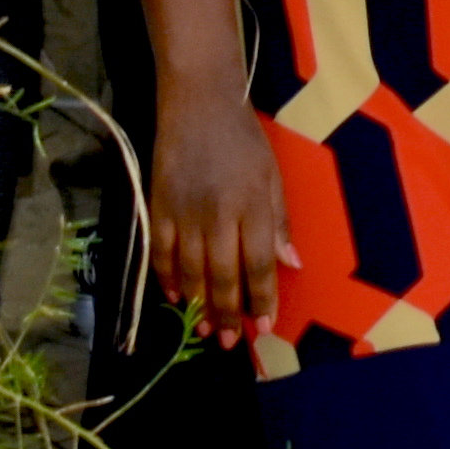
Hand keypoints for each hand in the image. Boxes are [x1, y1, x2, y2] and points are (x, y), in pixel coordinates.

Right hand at [148, 86, 295, 340]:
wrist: (197, 104)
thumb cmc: (243, 139)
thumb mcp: (272, 175)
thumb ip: (278, 221)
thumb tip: (291, 264)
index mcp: (252, 205)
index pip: (258, 264)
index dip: (262, 299)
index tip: (266, 327)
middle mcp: (217, 214)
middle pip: (222, 276)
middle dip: (229, 314)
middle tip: (233, 343)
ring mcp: (184, 213)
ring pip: (190, 272)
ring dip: (199, 306)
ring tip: (208, 331)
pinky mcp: (158, 208)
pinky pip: (161, 254)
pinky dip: (168, 279)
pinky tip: (177, 298)